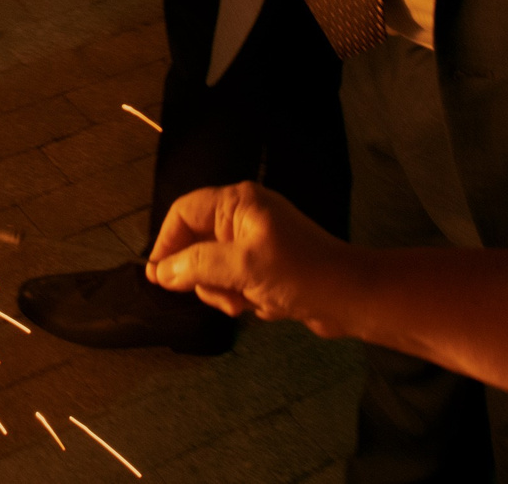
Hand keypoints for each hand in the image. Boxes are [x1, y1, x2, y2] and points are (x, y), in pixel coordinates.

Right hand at [148, 182, 349, 321]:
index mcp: (238, 203)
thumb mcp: (242, 266)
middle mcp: (242, 217)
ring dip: (222, 291)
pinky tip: (260, 305)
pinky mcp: (264, 267)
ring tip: (243, 303)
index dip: (167, 242)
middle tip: (220, 295)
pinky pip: (232, 282)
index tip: (157, 275)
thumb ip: (195, 266)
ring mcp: (254, 243)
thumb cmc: (298, 272)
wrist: (350, 298)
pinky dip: (240, 297)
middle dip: (202, 275)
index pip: (184, 213)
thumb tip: (159, 273)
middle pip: (195, 244)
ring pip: (212, 268)